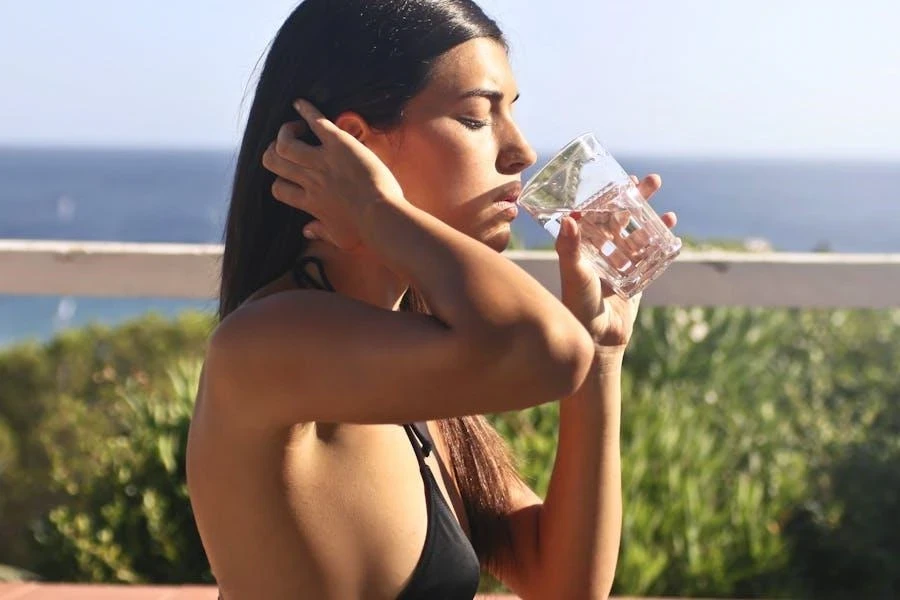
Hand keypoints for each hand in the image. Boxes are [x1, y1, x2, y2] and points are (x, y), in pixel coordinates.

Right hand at [261, 99, 405, 251]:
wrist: (382, 216)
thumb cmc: (365, 231)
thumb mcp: (340, 238)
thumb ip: (320, 232)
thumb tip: (306, 231)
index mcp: (308, 202)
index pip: (278, 188)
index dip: (279, 179)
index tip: (291, 175)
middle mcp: (309, 180)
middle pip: (273, 161)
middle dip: (275, 151)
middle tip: (290, 147)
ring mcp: (321, 162)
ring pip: (285, 142)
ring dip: (287, 131)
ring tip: (298, 128)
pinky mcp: (338, 145)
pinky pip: (315, 122)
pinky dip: (306, 110)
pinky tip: (300, 103)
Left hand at [555, 175, 676, 353]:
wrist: (598, 338)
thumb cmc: (579, 304)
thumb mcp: (574, 272)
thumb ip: (570, 247)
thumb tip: (569, 217)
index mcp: (584, 247)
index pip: (597, 213)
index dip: (609, 196)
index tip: (620, 178)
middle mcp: (601, 252)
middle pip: (621, 218)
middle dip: (636, 199)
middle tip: (652, 181)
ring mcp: (620, 263)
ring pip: (638, 233)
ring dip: (651, 217)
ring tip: (665, 207)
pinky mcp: (637, 277)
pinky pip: (651, 254)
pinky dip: (661, 240)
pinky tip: (671, 226)